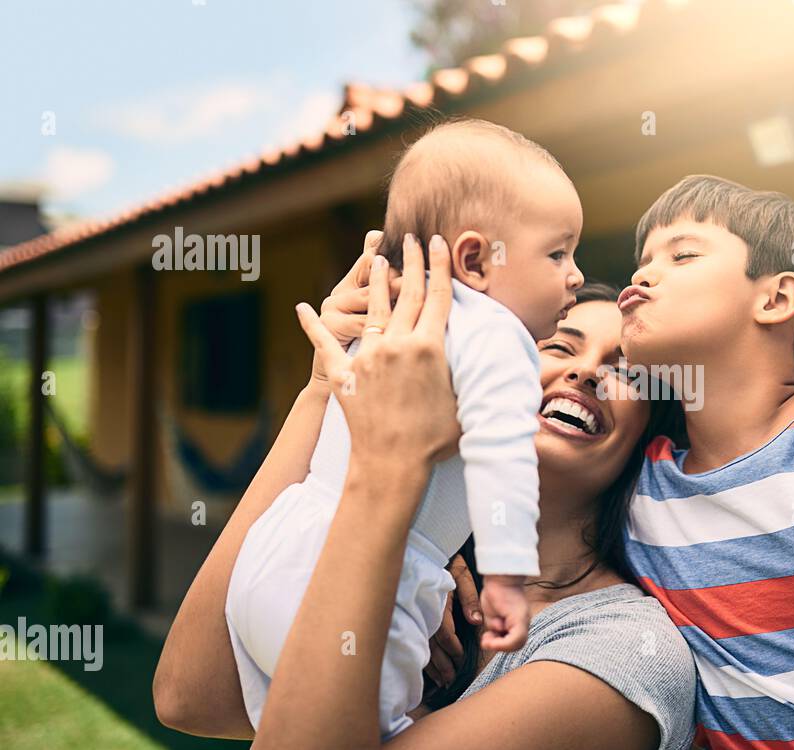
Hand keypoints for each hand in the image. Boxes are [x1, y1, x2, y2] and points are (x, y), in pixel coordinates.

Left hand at [296, 234, 460, 473]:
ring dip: (376, 280)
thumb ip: (467, 374)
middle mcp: (399, 343)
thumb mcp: (463, 401)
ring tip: (376, 258)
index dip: (440, 266)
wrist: (393, 464)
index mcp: (431, 348)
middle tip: (411, 237)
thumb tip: (489, 364)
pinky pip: (325, 344)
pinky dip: (312, 326)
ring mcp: (369, 356)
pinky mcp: (345, 374)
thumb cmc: (436, 441)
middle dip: (410, 261)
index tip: (438, 242)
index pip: (438, 296)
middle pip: (407, 292)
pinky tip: (302, 307)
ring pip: (374, 308)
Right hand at [425, 554, 482, 687]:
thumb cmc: (448, 564)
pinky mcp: (411, 616)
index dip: (451, 647)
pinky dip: (422, 656)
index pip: (444, 632)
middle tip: (450, 679)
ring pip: (422, 645)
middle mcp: (424, 612)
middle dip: (441, 664)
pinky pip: (416, 640)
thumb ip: (469, 599)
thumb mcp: (461, 576)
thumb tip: (476, 621)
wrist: (426, 551)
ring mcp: (415, 614)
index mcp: (437, 604)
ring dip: (431, 665)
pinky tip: (427, 668)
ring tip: (440, 680)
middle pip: (431, 645)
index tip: (459, 658)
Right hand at [479, 576, 529, 652]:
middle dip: (500, 647)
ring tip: (487, 638)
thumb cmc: (495, 593)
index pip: (513, 642)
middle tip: (486, 641)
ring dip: (500, 645)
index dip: (500, 646)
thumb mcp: (493, 616)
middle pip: (517, 645)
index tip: (486, 640)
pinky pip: (516, 638)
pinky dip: (503, 642)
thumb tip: (492, 640)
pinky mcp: (520, 617)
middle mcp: (524, 621)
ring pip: (518, 643)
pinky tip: (490, 635)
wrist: (500, 577)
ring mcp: (524, 619)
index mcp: (518, 622)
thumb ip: (495, 628)